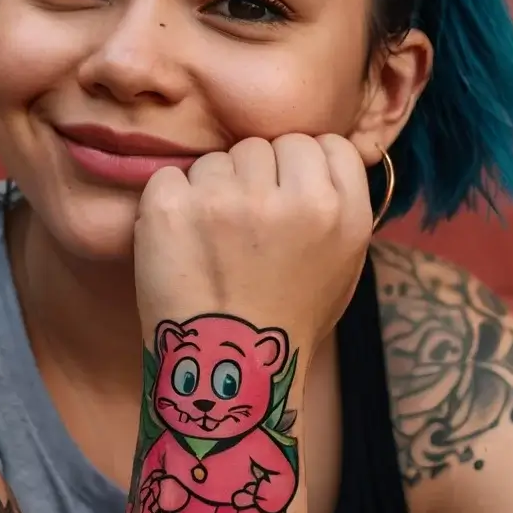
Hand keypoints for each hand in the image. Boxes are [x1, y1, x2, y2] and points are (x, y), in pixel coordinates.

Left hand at [134, 134, 372, 361]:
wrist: (222, 369)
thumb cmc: (284, 317)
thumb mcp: (342, 264)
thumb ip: (338, 203)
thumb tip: (327, 149)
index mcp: (340, 213)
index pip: (324, 143)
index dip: (301, 164)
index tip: (286, 195)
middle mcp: (291, 200)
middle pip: (267, 144)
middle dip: (255, 176)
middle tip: (245, 229)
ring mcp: (229, 201)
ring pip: (219, 158)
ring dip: (213, 188)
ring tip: (214, 243)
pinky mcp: (173, 206)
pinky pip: (171, 175)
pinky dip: (170, 203)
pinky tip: (181, 242)